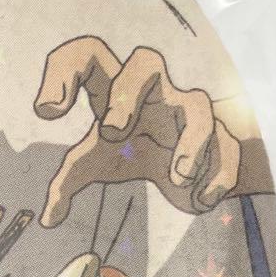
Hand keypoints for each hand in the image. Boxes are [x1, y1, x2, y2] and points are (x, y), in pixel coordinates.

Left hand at [34, 37, 241, 227]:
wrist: (175, 170)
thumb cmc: (125, 153)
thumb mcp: (89, 166)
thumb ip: (64, 186)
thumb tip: (47, 220)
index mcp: (113, 92)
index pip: (88, 57)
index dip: (63, 71)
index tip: (46, 111)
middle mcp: (152, 93)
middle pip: (145, 61)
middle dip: (128, 93)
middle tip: (111, 132)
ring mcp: (187, 112)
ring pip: (199, 106)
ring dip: (191, 141)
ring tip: (177, 178)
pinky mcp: (219, 139)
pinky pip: (229, 145)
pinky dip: (220, 174)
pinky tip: (201, 200)